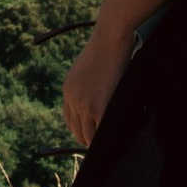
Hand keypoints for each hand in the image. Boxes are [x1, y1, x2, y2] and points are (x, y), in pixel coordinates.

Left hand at [61, 21, 135, 149]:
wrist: (110, 37)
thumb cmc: (107, 47)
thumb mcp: (89, 67)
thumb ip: (89, 85)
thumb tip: (101, 96)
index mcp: (68, 90)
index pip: (70, 120)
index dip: (81, 130)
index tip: (91, 137)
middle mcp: (72, 99)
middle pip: (78, 131)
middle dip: (89, 141)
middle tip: (103, 148)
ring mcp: (84, 105)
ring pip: (89, 136)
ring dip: (99, 144)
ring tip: (111, 149)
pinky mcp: (99, 107)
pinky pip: (102, 132)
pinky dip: (109, 140)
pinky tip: (118, 141)